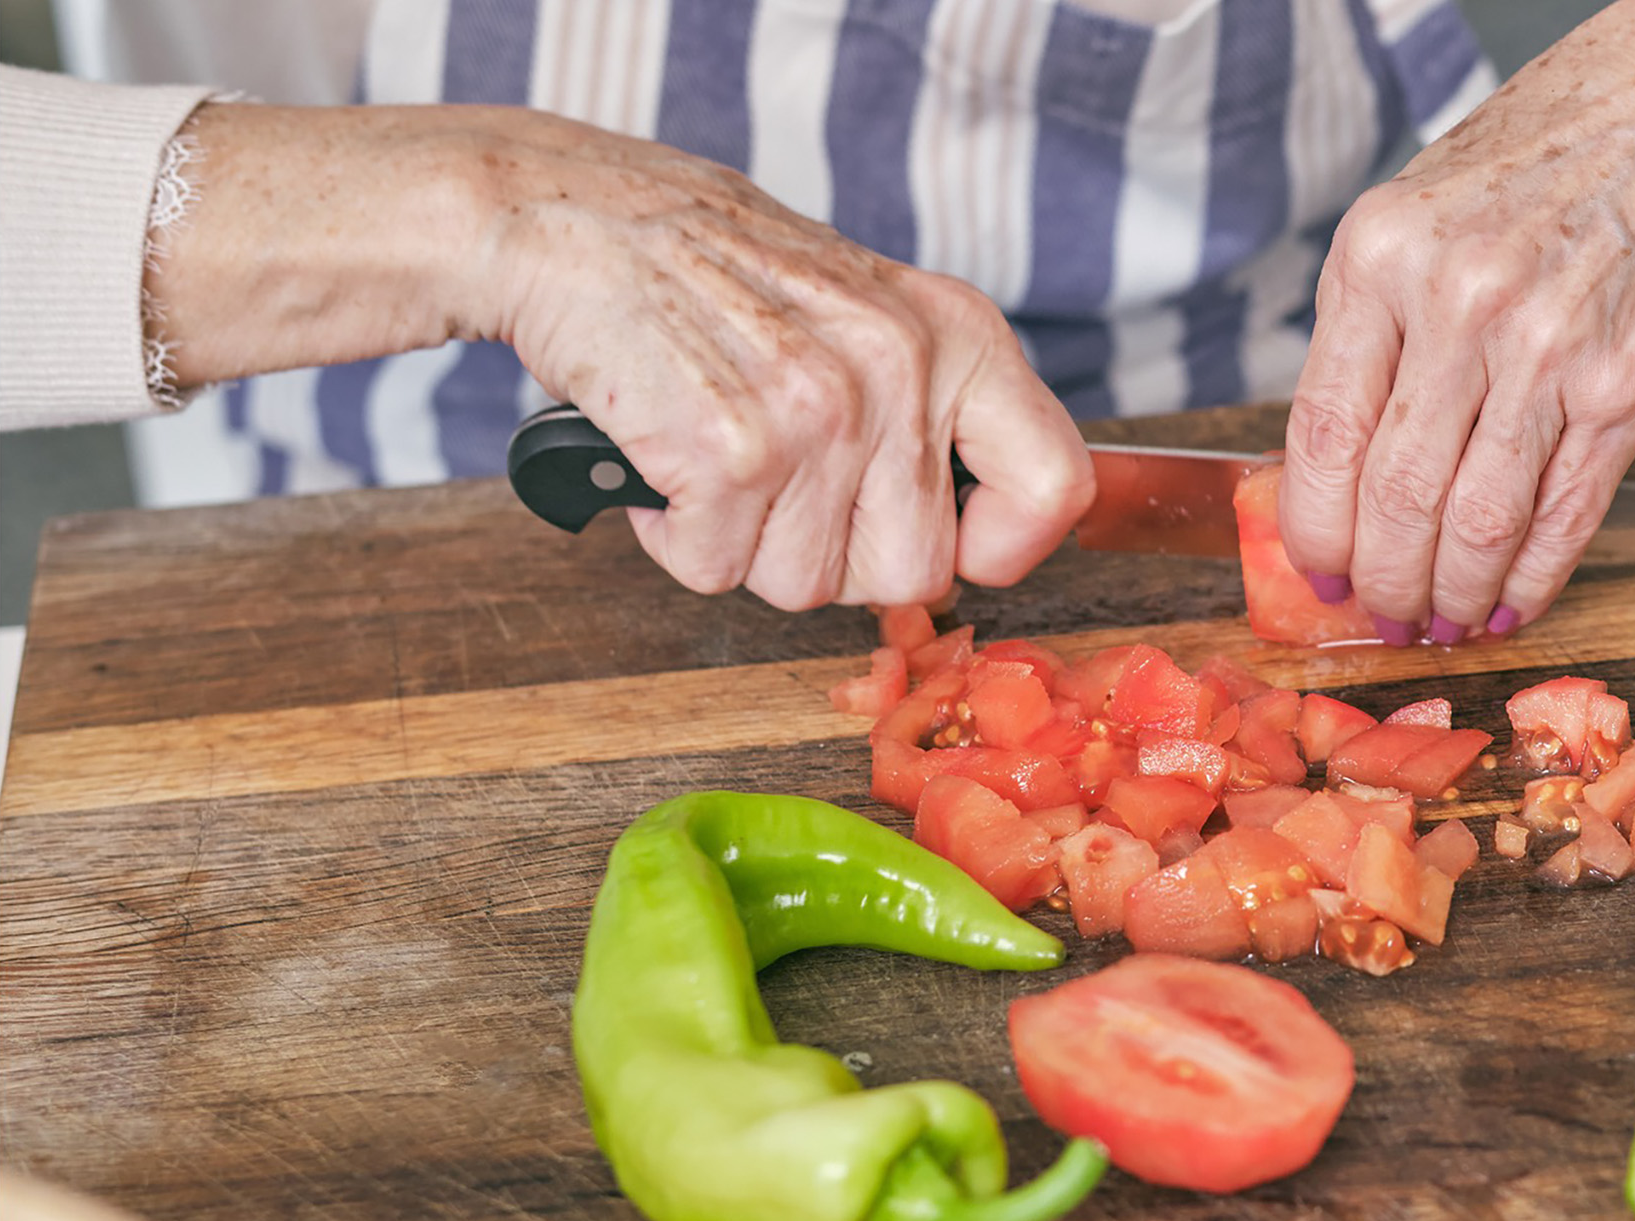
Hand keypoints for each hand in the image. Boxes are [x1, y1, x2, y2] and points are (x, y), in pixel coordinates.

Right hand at [148, 105, 1092, 609]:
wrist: (579, 219)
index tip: (963, 551)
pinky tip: (667, 459)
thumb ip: (935, 406)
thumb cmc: (720, 272)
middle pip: (912, 574)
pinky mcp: (729, 454)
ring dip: (747, 546)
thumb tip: (984, 534)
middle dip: (838, 557)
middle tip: (786, 488)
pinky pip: (715, 571)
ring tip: (720, 454)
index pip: (1055, 484)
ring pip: (804, 587)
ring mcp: (818, 416)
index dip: (1007, 547)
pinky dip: (677, 536)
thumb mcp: (869, 308)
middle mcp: (900, 373)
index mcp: (957, 336)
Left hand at [1278, 0, 1634, 642]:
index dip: (1315, 530)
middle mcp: (1461, 302)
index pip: (1322, 436)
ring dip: (1455, 594)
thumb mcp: (1433, 206)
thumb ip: (1387, 326)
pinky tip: (1515, 601)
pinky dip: (1534, 577)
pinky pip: (1564, 515)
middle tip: (1385, 615)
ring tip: (1446, 620)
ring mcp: (1551, 351)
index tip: (1319, 572)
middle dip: (1385, 582)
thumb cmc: (1571, 139)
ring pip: (1476, 524)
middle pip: (1394, 499)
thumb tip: (1348, 463)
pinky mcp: (1634, 387)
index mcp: (1385, 254)